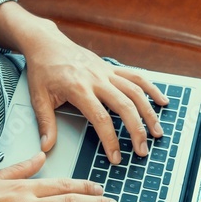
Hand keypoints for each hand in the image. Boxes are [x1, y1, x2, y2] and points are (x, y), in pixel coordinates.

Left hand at [23, 23, 169, 163]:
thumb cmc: (42, 70)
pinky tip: (162, 102)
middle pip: (124, 106)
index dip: (110, 140)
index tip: (116, 157)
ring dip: (149, 113)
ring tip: (157, 132)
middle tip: (142, 150)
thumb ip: (45, 123)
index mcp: (78, 89)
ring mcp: (106, 72)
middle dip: (136, 130)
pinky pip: (136, 77)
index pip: (100, 118)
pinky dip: (151, 89)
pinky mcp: (111, 67)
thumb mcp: (38, 97)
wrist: (47, 43)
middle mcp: (96, 79)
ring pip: (135, 92)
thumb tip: (46, 147)